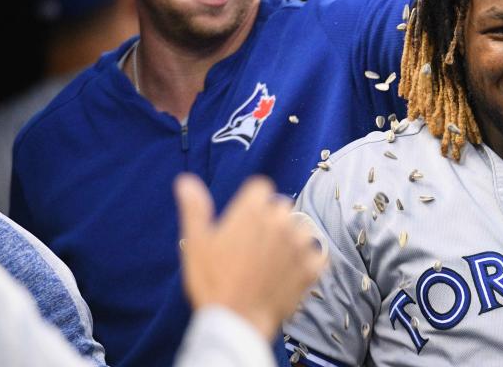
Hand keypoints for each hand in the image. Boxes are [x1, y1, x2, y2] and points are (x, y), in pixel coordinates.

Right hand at [174, 174, 327, 338]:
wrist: (235, 322)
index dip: (252, 203)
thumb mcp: (196, 243)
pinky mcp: (312, 266)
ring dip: (290, 240)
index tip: (243, 222)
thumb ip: (195, 208)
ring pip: (300, 229)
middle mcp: (280, 221)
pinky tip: (289, 274)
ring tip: (270, 264)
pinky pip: (317, 254)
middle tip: (253, 249)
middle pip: (280, 208)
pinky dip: (307, 262)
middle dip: (270, 221)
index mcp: (253, 210)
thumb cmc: (212, 282)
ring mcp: (299, 243)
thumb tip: (185, 181)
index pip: (261, 188)